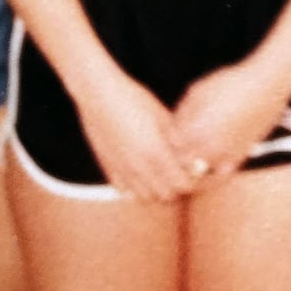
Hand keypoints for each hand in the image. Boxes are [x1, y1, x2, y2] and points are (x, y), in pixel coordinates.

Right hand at [75, 71, 197, 204]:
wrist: (98, 93)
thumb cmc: (133, 98)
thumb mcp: (161, 115)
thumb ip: (177, 138)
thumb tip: (191, 155)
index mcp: (156, 152)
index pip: (182, 185)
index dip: (190, 181)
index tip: (192, 171)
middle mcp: (139, 166)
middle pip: (166, 196)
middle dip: (175, 187)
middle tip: (177, 172)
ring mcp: (122, 169)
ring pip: (145, 197)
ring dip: (155, 190)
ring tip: (158, 174)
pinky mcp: (107, 167)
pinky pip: (124, 190)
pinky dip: (134, 188)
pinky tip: (138, 172)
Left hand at [170, 57, 290, 187]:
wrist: (266, 85)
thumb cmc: (230, 83)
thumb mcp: (197, 91)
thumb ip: (182, 112)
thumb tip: (173, 126)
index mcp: (192, 129)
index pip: (166, 147)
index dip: (161, 142)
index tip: (161, 137)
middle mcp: (206, 147)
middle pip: (179, 165)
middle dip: (173, 159)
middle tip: (170, 153)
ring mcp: (224, 155)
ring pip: (198, 175)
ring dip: (190, 170)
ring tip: (188, 160)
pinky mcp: (239, 157)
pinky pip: (220, 176)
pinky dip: (211, 175)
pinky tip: (207, 166)